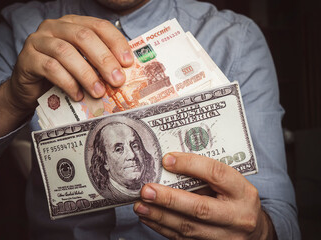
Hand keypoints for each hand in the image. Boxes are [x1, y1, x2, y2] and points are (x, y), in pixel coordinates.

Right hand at [0, 15, 132, 138]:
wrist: (30, 91)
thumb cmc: (60, 76)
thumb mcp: (83, 66)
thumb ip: (98, 63)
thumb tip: (124, 73)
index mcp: (72, 24)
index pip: (99, 26)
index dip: (116, 43)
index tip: (128, 62)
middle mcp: (54, 27)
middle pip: (83, 36)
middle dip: (104, 59)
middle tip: (117, 80)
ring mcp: (38, 40)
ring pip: (66, 52)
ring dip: (86, 74)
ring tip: (98, 92)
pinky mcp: (27, 58)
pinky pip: (50, 68)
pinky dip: (67, 82)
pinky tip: (77, 95)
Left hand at [133, 152, 276, 239]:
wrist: (253, 231)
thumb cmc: (236, 199)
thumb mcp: (230, 183)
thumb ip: (206, 175)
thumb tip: (169, 164)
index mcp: (242, 192)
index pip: (216, 174)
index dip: (190, 165)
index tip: (166, 159)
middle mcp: (237, 216)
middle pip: (200, 208)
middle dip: (169, 199)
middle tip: (146, 190)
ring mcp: (225, 237)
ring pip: (188, 228)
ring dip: (160, 216)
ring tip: (140, 205)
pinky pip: (183, 239)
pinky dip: (162, 227)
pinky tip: (149, 217)